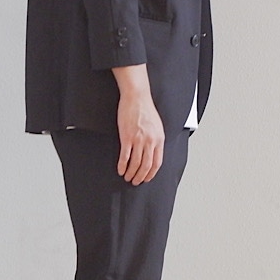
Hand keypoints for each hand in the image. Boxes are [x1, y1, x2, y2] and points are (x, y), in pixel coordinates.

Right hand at [112, 65, 164, 185]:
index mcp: (159, 139)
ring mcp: (139, 140)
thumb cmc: (145, 109)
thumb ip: (156, 140)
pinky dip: (122, 165)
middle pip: (146, 166)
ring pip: (135, 164)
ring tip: (127, 177)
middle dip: (140, 177)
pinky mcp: (127, 137)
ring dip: (131, 173)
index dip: (151, 173)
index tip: (146, 178)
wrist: (137, 98)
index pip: (157, 163)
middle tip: (135, 181)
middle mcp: (150, 141)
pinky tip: (120, 169)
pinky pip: (125, 156)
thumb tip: (153, 152)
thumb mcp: (157, 126)